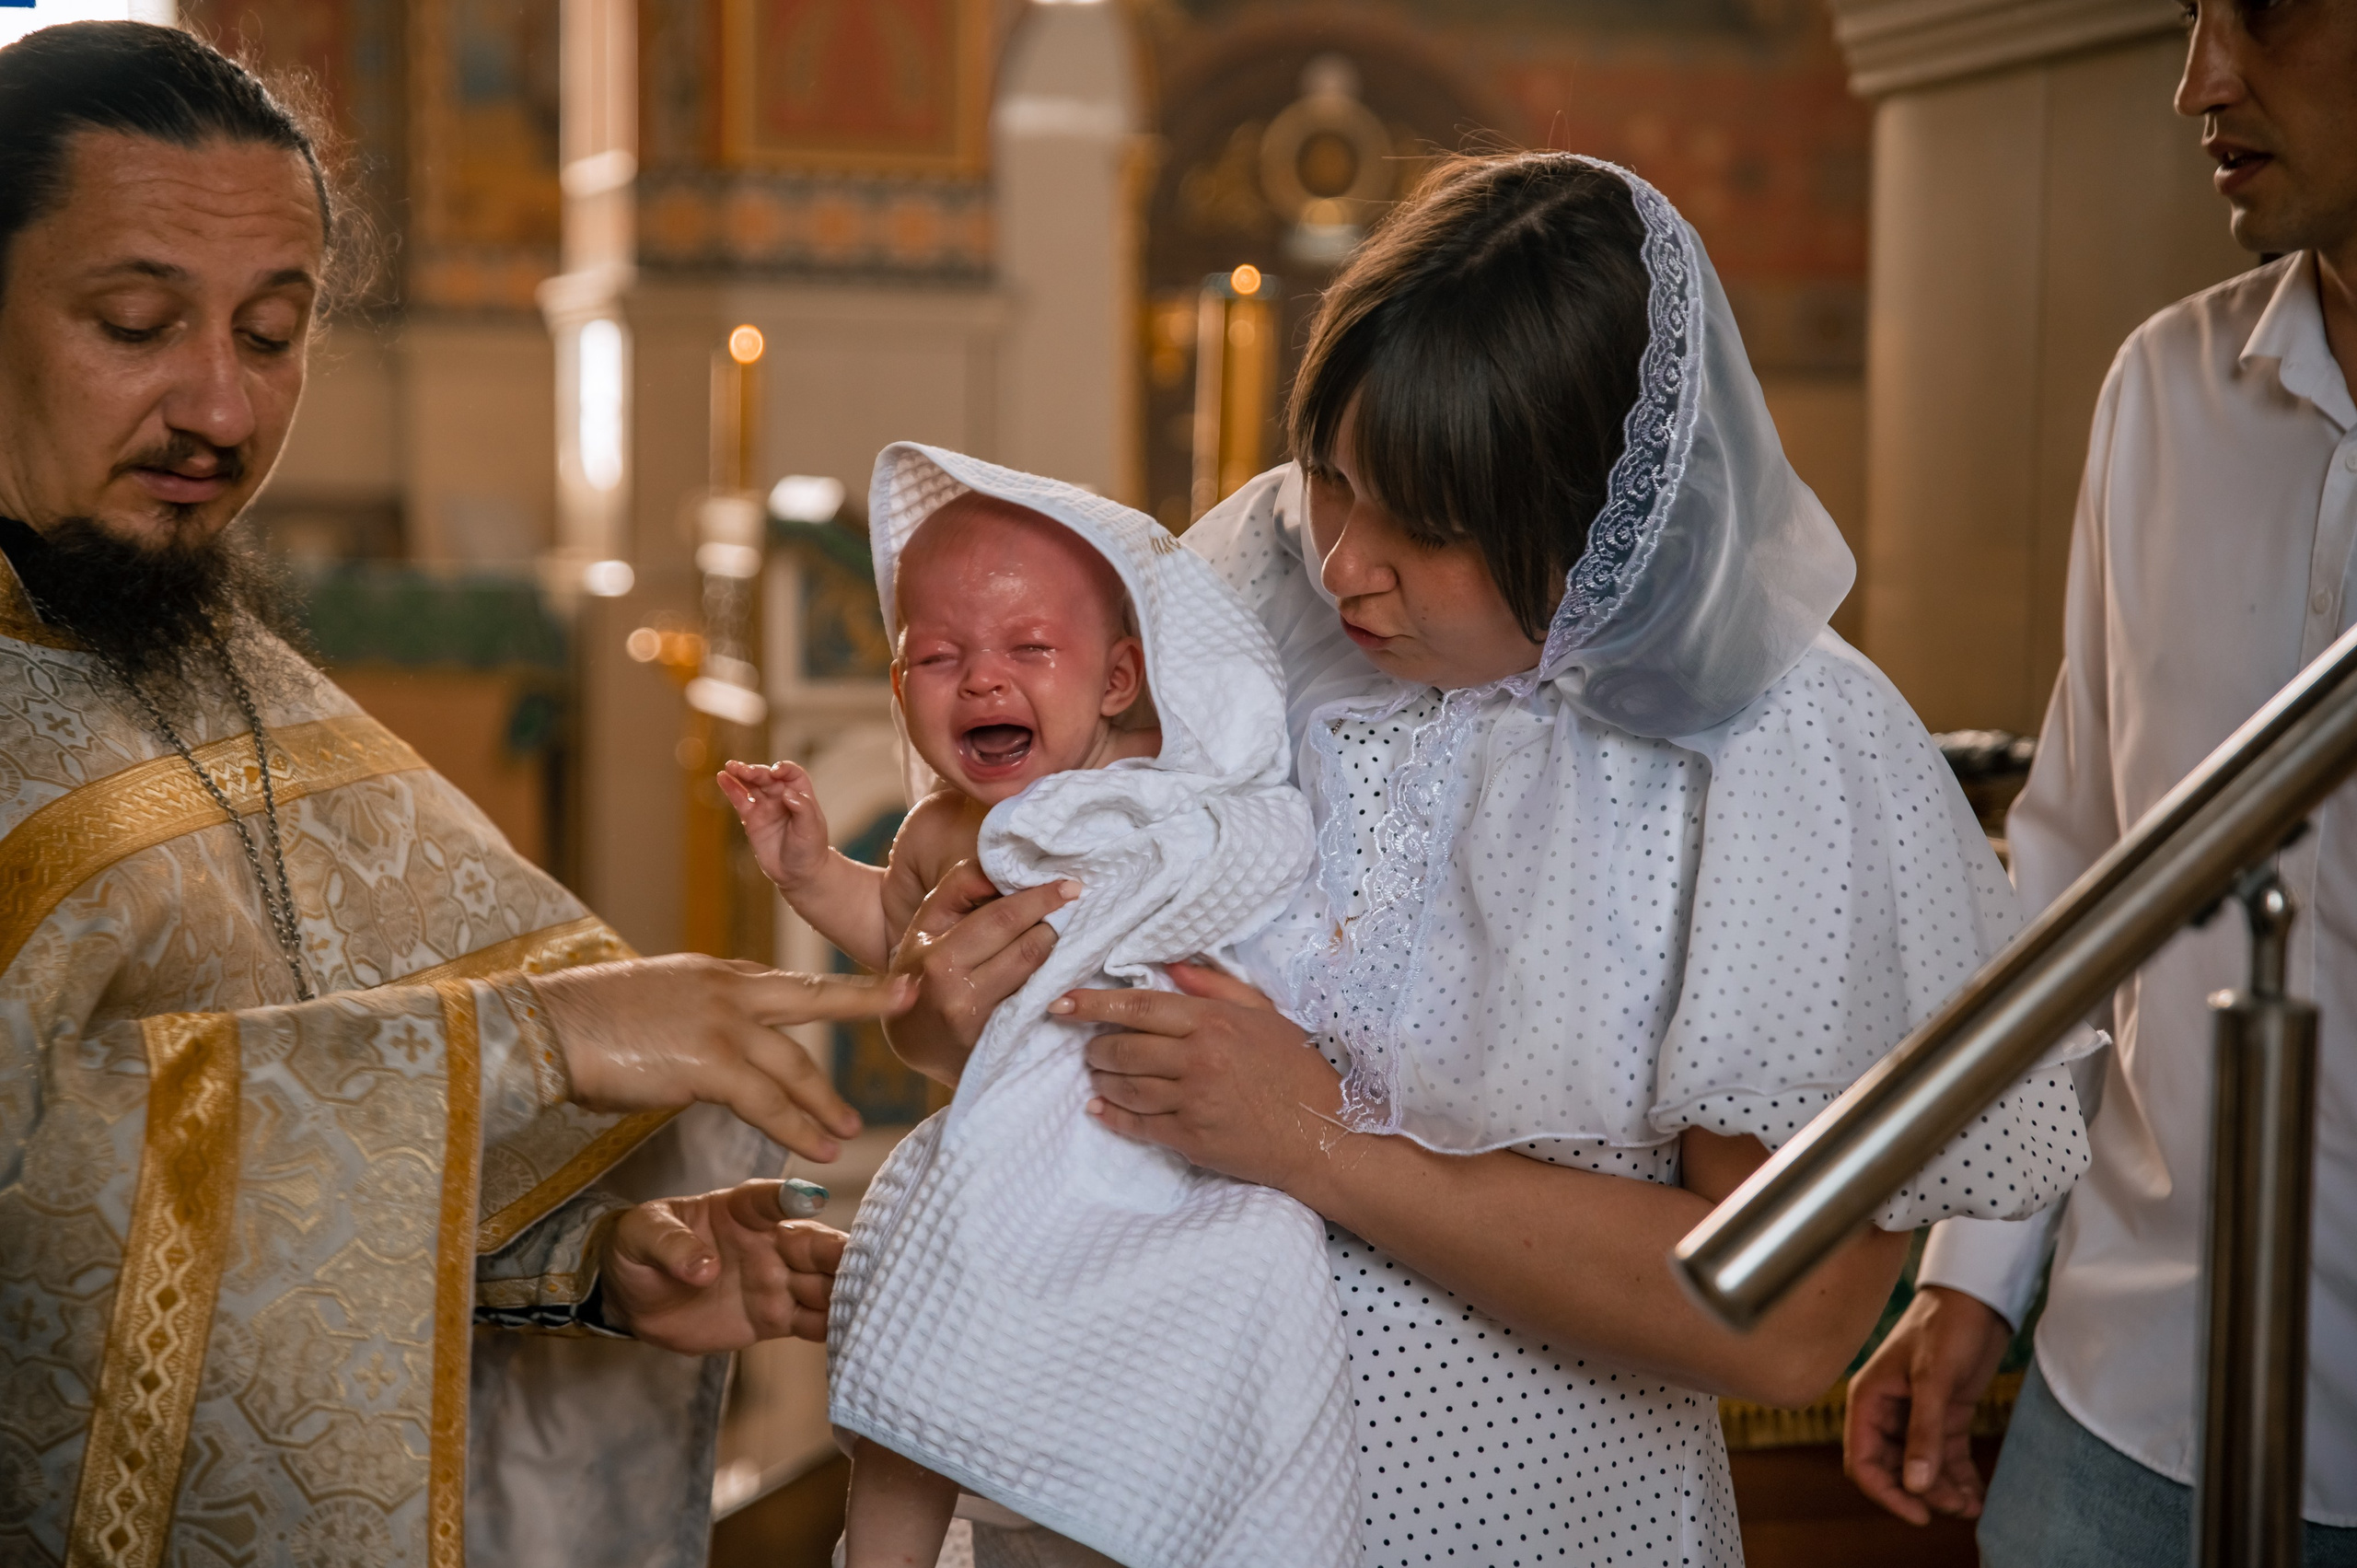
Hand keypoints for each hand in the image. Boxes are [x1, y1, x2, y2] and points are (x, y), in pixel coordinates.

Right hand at [536, 954, 911, 1160]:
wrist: (545, 1026)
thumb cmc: (586, 1022)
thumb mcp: (654, 1003)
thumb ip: (695, 1017)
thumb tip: (707, 1043)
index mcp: (716, 974)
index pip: (785, 984)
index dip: (831, 990)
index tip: (871, 987)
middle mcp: (727, 989)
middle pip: (814, 995)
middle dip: (867, 998)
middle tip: (911, 997)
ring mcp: (721, 1022)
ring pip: (794, 1064)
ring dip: (825, 1101)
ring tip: (850, 1130)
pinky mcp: (708, 1061)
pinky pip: (766, 1101)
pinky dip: (797, 1126)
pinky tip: (819, 1148)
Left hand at [599, 1180, 847, 1353]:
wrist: (634, 1297)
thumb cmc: (640, 1247)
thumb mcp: (642, 1234)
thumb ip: (671, 1245)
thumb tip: (704, 1268)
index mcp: (740, 1209)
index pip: (771, 1199)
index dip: (792, 1199)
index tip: (813, 1202)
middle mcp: (770, 1241)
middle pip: (814, 1244)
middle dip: (842, 1253)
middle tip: (871, 1263)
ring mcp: (777, 1280)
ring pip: (823, 1284)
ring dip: (849, 1293)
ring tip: (879, 1303)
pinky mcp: (775, 1318)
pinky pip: (813, 1322)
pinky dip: (836, 1328)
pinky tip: (861, 1334)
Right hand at [718, 759, 830, 892]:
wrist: (798, 874)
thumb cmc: (810, 849)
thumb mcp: (811, 829)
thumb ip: (802, 808)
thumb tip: (787, 793)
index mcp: (801, 794)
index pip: (792, 774)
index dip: (784, 769)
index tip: (775, 772)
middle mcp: (782, 797)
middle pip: (767, 777)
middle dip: (756, 772)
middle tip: (744, 770)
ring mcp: (766, 807)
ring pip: (752, 785)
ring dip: (741, 775)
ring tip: (730, 767)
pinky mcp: (751, 819)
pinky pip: (740, 800)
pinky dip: (731, 789)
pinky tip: (722, 778)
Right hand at [883, 861, 1075, 1085]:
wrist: (912, 1039)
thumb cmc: (920, 969)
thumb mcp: (924, 925)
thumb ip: (958, 889)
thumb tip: (999, 867)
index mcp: (939, 957)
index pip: (1002, 918)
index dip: (1040, 899)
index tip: (1069, 885)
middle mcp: (959, 993)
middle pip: (1028, 947)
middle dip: (1054, 923)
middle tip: (1071, 906)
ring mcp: (981, 1023)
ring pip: (1038, 974)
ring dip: (1056, 949)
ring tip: (1060, 932)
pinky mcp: (999, 1041)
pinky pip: (1038, 1001)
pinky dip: (1053, 979)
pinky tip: (1058, 966)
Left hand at [1061, 961, 1343, 1192]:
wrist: (1323, 1134)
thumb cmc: (1296, 1070)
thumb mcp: (1264, 1015)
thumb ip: (1214, 987)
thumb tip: (1170, 965)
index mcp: (1214, 1023)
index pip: (1138, 1007)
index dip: (1092, 1004)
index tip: (1060, 1003)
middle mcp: (1199, 1059)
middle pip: (1123, 1048)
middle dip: (1096, 1046)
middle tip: (1090, 1046)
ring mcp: (1193, 1101)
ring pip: (1124, 1087)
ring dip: (1101, 1079)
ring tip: (1098, 1074)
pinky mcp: (1192, 1138)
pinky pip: (1137, 1124)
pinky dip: (1111, 1116)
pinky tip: (1099, 1109)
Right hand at [1843, 1284, 2012, 1523]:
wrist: (1977, 1296)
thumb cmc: (1945, 1325)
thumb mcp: (1934, 1380)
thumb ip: (1924, 1434)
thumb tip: (1916, 1485)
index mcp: (1869, 1400)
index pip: (1863, 1462)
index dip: (1886, 1493)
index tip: (1919, 1514)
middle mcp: (1888, 1411)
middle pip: (1892, 1470)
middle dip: (1921, 1494)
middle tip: (1954, 1506)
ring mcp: (1916, 1414)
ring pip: (1921, 1468)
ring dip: (1943, 1490)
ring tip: (1970, 1504)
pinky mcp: (1945, 1414)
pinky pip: (1945, 1457)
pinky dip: (1959, 1478)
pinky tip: (1977, 1494)